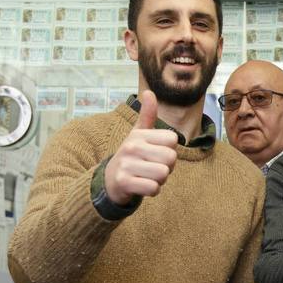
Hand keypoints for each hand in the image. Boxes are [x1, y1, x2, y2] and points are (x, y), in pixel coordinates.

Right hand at [104, 90, 178, 204]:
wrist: (109, 181)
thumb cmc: (131, 157)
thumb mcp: (137, 134)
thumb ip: (147, 115)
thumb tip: (148, 91)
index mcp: (139, 134)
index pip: (173, 140)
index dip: (169, 150)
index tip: (156, 154)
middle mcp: (131, 146)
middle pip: (171, 158)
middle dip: (167, 167)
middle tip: (152, 168)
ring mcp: (126, 164)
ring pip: (163, 174)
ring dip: (160, 180)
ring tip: (147, 177)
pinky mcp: (124, 182)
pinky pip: (154, 188)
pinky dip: (152, 191)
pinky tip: (142, 186)